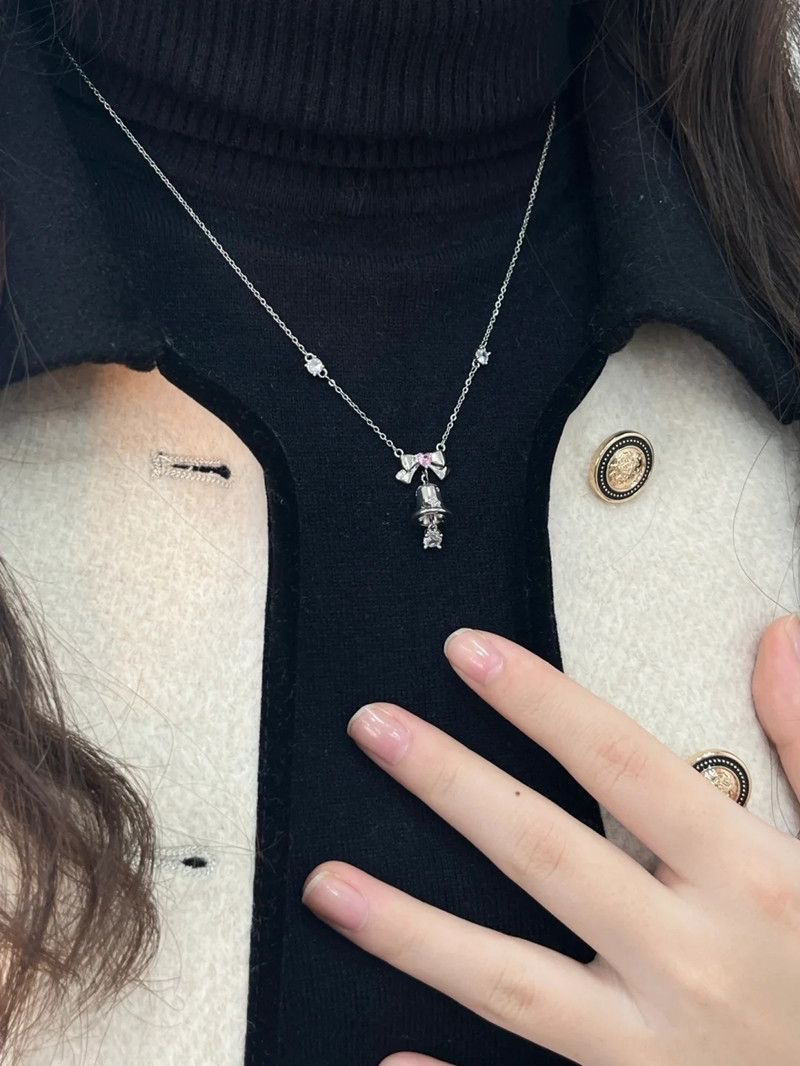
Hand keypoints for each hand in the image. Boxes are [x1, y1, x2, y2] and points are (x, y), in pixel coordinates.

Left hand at [302, 620, 799, 1064]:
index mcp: (748, 880)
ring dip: (411, 931)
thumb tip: (779, 634)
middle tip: (373, 728)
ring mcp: (657, 1050)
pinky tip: (385, 1058)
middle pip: (546, 854)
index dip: (541, 701)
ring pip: (511, 982)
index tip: (467, 651)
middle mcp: (690, 959)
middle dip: (451, 784)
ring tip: (326, 884)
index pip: (622, 763)